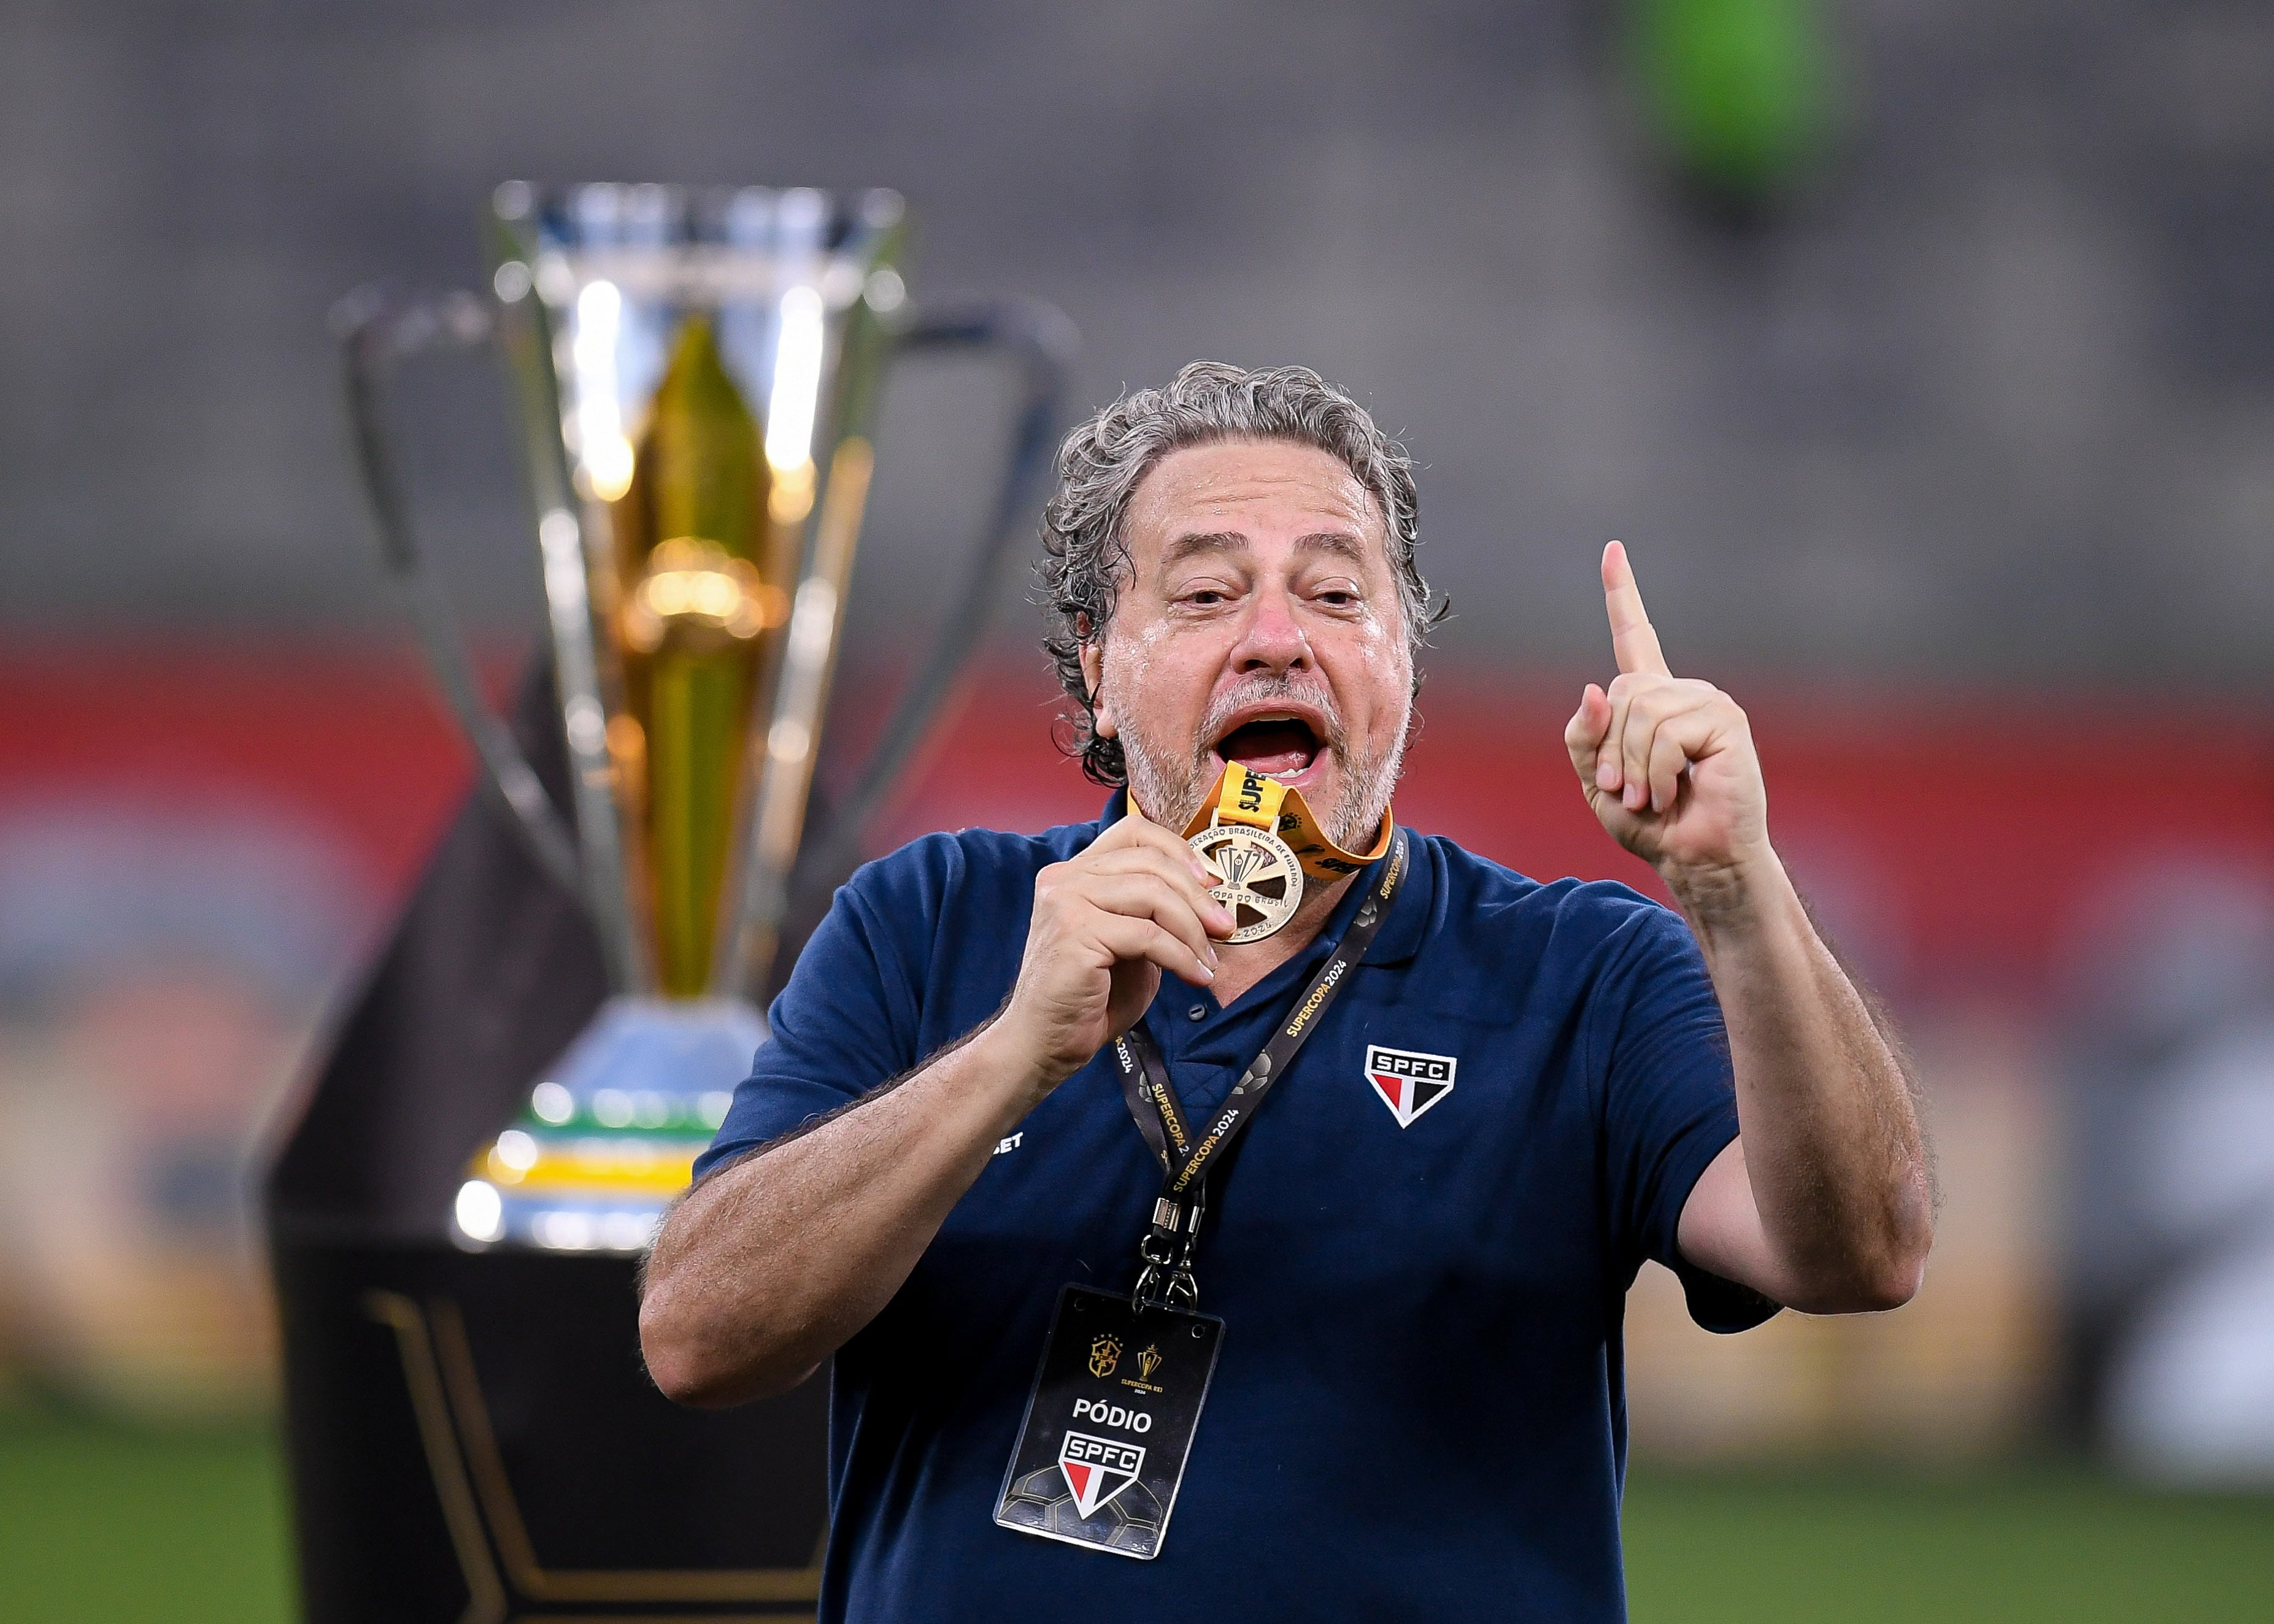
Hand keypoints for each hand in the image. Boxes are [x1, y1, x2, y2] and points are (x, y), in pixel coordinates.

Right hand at [996, 816, 1234, 1090]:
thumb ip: (1155, 916)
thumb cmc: (1088, 999)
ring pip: (1153, 894)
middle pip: (1150, 862)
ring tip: (1209, 960)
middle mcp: (1064, 879)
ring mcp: (1065, 901)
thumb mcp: (1131, 945)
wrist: (1045, 1045)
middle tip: (1225, 929)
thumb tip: (1208, 901)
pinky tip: (1196, 976)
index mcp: (1074, 873)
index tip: (1209, 885)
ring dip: (1193, 930)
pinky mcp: (1074, 932)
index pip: (1133, 833)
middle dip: (1198, 897)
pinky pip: (1148, 935)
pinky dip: (1181, 956)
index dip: (1178, 851)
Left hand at [1563, 542, 1768, 894]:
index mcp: (1650, 701)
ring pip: (1640, 713)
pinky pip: (1666, 734)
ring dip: (1633, 767)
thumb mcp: (1597, 782)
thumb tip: (1593, 688)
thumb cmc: (1650, 824)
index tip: (1613, 549)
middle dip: (1609, 750)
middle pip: (1618, 693)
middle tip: (1624, 790)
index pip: (1633, 637)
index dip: (1622, 594)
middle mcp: (1680, 693)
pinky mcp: (1726, 722)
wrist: (1696, 859)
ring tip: (1650, 796)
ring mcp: (1707, 702)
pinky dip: (1657, 771)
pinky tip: (1673, 793)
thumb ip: (1583, 737)